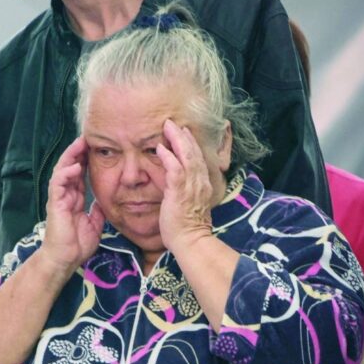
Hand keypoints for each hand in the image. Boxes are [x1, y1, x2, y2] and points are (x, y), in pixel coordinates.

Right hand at [38, 137, 104, 275]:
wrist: (66, 259)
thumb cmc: (77, 245)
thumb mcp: (94, 224)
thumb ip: (97, 211)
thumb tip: (104, 202)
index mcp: (74, 198)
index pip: (79, 173)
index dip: (86, 159)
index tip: (96, 147)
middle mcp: (65, 195)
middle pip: (70, 167)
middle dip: (78, 151)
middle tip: (88, 137)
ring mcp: (59, 198)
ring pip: (62, 171)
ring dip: (70, 157)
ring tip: (80, 144)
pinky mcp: (55, 204)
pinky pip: (58, 184)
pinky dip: (66, 174)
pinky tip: (75, 166)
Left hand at [154, 119, 213, 252]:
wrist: (190, 241)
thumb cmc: (186, 226)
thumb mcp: (188, 203)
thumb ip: (184, 189)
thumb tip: (176, 182)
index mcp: (202, 185)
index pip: (198, 159)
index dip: (190, 144)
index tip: (183, 132)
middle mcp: (200, 183)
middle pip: (194, 153)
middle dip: (184, 136)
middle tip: (173, 123)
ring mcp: (191, 187)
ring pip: (187, 157)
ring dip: (177, 141)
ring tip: (168, 127)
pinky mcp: (180, 193)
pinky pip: (175, 170)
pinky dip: (169, 158)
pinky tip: (161, 148)